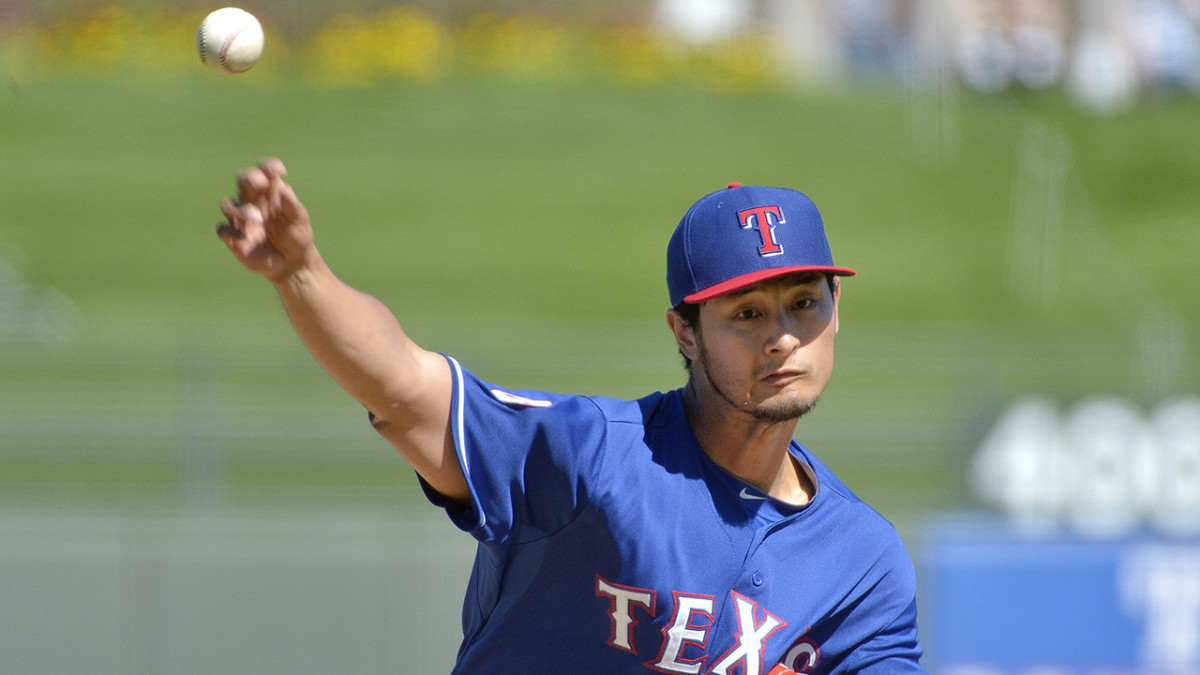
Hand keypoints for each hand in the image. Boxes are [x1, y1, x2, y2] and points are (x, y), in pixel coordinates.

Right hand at [217, 158, 314, 282]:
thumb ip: (292, 205)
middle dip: (249, 178)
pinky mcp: (234, 238)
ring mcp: (241, 219)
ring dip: (240, 209)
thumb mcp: (299, 221)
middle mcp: (252, 201)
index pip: (264, 171)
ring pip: (227, 204)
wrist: (292, 263)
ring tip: (257, 218)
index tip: (280, 171)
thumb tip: (284, 188)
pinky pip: (223, 229)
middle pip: (242, 180)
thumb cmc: (296, 237)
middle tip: (261, 183)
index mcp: (269, 193)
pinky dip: (230, 232)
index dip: (268, 167)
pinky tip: (244, 237)